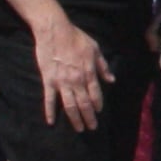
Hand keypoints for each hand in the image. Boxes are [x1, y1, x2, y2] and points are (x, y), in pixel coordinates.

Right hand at [34, 14, 113, 130]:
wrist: (55, 31)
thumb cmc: (76, 38)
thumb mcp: (95, 49)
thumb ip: (103, 66)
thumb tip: (111, 80)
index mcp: (89, 73)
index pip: (96, 94)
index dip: (97, 105)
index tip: (98, 112)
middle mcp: (77, 81)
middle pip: (84, 104)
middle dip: (89, 117)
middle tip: (91, 128)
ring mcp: (62, 82)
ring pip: (70, 105)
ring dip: (75, 119)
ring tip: (79, 129)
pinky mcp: (48, 81)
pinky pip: (49, 100)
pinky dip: (50, 112)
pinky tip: (51, 122)